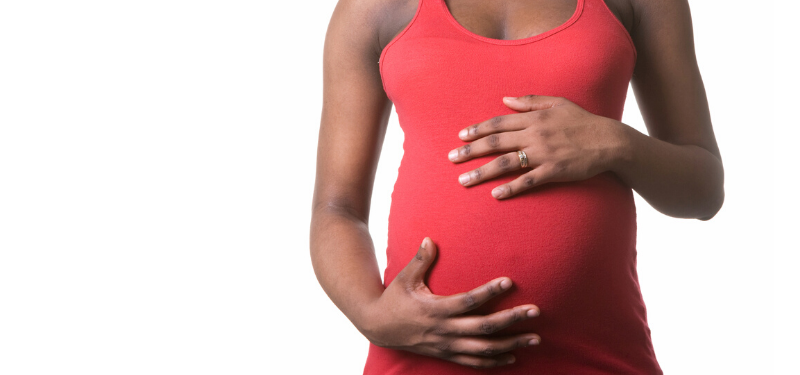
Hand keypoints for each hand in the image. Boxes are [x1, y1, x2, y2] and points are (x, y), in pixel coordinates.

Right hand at [361, 237, 540, 368]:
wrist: (378, 327)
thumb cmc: (394, 298)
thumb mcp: (404, 278)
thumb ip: (420, 260)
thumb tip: (429, 239)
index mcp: (435, 309)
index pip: (468, 300)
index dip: (489, 292)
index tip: (509, 281)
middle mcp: (444, 330)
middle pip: (484, 327)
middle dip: (511, 320)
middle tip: (534, 311)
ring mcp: (447, 345)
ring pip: (484, 348)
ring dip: (511, 344)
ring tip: (534, 338)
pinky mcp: (447, 354)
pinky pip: (474, 362)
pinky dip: (494, 361)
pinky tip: (513, 357)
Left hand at [447, 95, 626, 198]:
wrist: (609, 141)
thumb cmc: (582, 121)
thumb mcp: (557, 103)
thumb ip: (529, 101)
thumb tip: (504, 98)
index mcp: (534, 118)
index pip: (498, 123)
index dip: (477, 130)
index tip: (460, 137)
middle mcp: (535, 135)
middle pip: (495, 143)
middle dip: (470, 151)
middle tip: (451, 158)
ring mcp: (543, 154)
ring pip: (506, 163)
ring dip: (482, 172)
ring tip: (464, 180)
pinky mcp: (553, 172)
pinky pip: (527, 181)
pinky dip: (511, 188)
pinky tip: (495, 195)